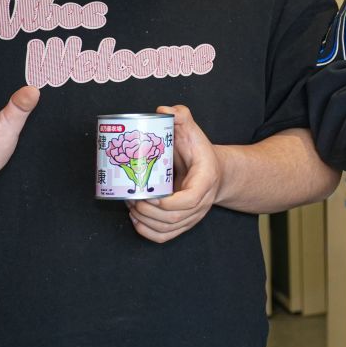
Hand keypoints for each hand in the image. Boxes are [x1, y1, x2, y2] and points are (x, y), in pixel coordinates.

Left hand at [130, 105, 220, 243]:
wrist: (215, 172)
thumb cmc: (200, 153)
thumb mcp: (194, 133)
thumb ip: (182, 118)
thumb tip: (164, 110)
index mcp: (205, 181)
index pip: (189, 200)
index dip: (166, 203)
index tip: (148, 195)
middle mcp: (202, 203)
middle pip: (174, 217)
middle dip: (148, 211)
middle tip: (131, 197)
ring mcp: (193, 216)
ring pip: (168, 229)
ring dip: (145, 221)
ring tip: (130, 206)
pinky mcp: (184, 223)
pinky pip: (166, 236)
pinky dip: (148, 233)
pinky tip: (136, 221)